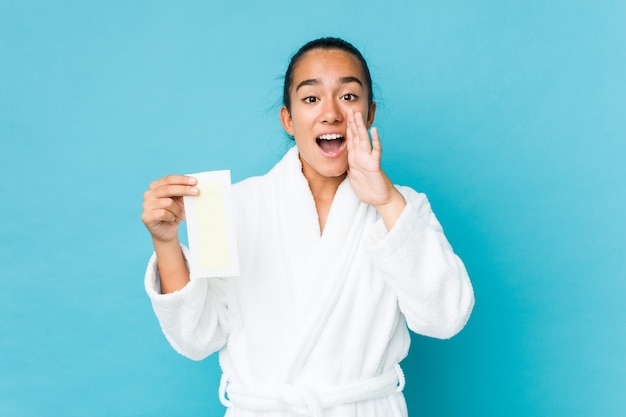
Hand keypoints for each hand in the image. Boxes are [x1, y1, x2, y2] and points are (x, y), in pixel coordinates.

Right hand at [141, 175, 198, 243]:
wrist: (167, 232)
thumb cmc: (174, 214)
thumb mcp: (180, 202)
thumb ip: (183, 193)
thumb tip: (194, 187)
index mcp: (155, 186)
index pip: (169, 179)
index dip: (182, 180)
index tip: (195, 181)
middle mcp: (148, 194)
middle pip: (168, 189)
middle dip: (184, 189)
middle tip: (197, 192)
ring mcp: (146, 205)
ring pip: (167, 203)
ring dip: (178, 209)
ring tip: (181, 215)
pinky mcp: (146, 216)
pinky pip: (163, 214)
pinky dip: (171, 217)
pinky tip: (172, 219)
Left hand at [346, 109, 405, 227]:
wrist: (380, 199)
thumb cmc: (367, 189)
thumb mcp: (353, 177)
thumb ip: (349, 167)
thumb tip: (343, 162)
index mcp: (354, 158)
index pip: (350, 140)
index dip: (347, 128)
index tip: (343, 116)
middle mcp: (361, 156)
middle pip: (356, 136)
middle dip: (352, 123)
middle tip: (350, 109)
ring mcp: (368, 159)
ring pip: (364, 140)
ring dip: (360, 127)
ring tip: (358, 115)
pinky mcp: (375, 165)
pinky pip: (375, 151)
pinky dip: (375, 141)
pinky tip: (374, 131)